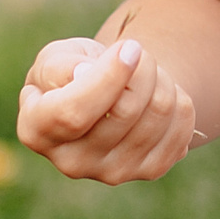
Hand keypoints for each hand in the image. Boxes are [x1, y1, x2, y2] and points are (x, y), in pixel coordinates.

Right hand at [17, 35, 200, 182]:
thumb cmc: (72, 71)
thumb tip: (83, 74)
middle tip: (137, 51)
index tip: (129, 46)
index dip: (108, 76)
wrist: (105, 95)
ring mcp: (113, 172)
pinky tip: (157, 95)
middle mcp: (72, 163)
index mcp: (37, 132)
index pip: (74, 112)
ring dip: (161, 78)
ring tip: (146, 71)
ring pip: (159, 113)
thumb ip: (60, 65)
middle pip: (125, 110)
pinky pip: (182, 123)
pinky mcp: (150, 171)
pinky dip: (178, 97)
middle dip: (141, 67)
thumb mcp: (54, 58)